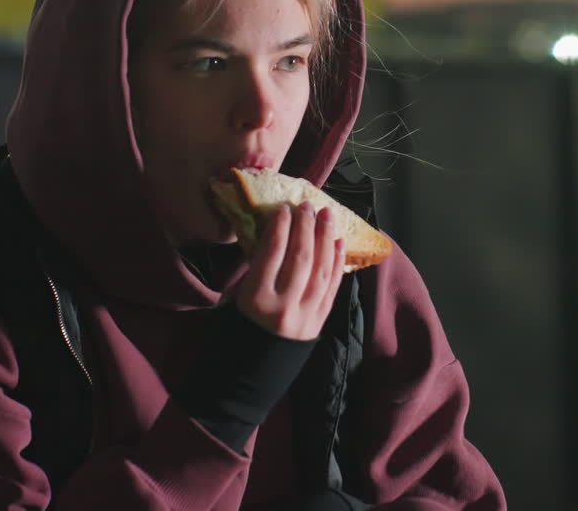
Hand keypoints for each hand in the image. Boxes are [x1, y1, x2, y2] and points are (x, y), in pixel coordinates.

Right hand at [235, 202, 344, 339]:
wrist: (255, 370)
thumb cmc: (240, 326)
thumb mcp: (238, 296)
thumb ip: (256, 268)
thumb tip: (274, 234)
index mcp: (256, 297)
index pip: (273, 253)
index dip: (280, 226)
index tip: (284, 208)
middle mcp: (284, 305)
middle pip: (300, 257)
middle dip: (306, 227)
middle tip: (308, 206)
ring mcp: (305, 315)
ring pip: (321, 270)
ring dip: (326, 239)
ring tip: (328, 215)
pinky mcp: (319, 322)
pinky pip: (332, 287)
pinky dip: (337, 263)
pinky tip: (339, 243)